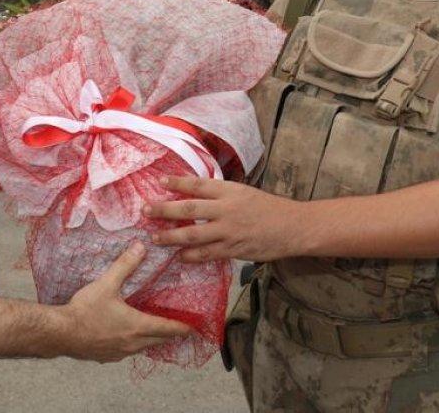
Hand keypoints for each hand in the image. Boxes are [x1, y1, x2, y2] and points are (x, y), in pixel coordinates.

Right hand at [56, 242, 192, 362]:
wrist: (60, 333)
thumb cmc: (84, 310)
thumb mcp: (106, 284)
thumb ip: (125, 265)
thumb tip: (141, 246)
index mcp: (137, 325)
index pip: (167, 328)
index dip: (182, 327)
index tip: (194, 327)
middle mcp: (132, 343)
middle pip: (158, 340)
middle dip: (170, 334)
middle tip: (180, 328)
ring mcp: (119, 353)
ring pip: (143, 347)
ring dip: (151, 339)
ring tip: (155, 331)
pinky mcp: (106, 357)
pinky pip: (127, 352)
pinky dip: (133, 344)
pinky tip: (126, 337)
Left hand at [146, 176, 303, 262]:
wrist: (293, 227)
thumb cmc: (269, 208)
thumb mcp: (245, 192)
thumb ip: (222, 194)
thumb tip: (196, 193)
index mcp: (230, 191)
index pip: (198, 184)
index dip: (178, 182)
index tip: (160, 182)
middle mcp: (227, 209)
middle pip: (189, 209)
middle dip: (165, 210)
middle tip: (146, 210)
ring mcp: (229, 231)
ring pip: (193, 235)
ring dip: (171, 237)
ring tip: (155, 238)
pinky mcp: (233, 250)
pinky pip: (207, 254)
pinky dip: (191, 256)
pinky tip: (179, 257)